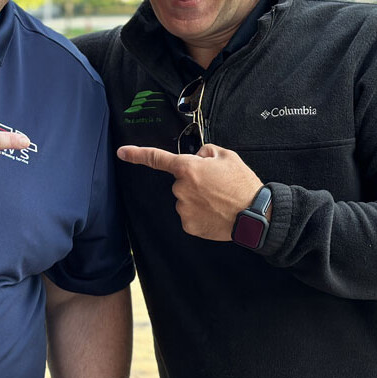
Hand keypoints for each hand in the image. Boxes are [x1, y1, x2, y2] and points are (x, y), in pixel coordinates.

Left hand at [117, 143, 262, 240]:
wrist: (255, 215)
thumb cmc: (242, 184)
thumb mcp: (227, 156)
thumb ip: (206, 152)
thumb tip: (197, 158)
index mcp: (188, 168)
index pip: (156, 158)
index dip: (136, 154)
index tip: (122, 152)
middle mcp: (181, 189)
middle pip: (180, 182)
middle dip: (194, 181)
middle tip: (216, 185)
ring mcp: (183, 208)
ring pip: (185, 199)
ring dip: (198, 198)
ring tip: (219, 199)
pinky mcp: (188, 225)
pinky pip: (189, 215)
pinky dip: (200, 214)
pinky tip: (215, 212)